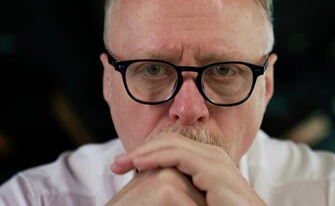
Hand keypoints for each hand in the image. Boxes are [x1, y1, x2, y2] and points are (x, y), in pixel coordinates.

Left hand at [110, 133, 265, 204]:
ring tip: (119, 164)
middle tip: (116, 164)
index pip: (172, 147)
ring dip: (142, 152)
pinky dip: (155, 157)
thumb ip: (184, 188)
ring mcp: (213, 159)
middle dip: (140, 150)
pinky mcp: (212, 168)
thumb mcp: (198, 198)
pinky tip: (138, 164)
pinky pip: (178, 155)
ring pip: (171, 145)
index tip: (126, 167)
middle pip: (169, 141)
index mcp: (207, 160)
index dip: (147, 153)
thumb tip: (159, 187)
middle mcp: (211, 154)